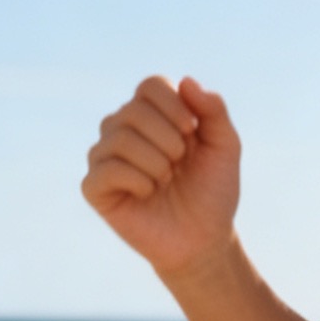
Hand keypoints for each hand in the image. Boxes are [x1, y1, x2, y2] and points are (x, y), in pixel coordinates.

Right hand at [82, 74, 241, 278]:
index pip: (151, 85)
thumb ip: (214, 111)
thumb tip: (186, 81)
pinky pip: (108, 170)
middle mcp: (121, 128)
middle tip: (179, 165)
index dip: (175, 106)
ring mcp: (103, 156)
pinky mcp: (94, 187)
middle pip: (135, 110)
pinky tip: (147, 193)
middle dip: (170, 140)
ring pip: (121, 138)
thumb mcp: (225, 147)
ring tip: (165, 181)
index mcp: (151, 113)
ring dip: (157, 164)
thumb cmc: (212, 191)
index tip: (192, 132)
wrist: (203, 239)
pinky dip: (139, 182)